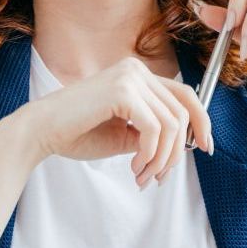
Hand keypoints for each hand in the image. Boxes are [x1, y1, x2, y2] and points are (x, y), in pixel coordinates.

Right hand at [19, 56, 211, 188]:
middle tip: (158, 177)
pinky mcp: (122, 91)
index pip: (184, 94)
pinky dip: (150, 154)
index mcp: (137, 75)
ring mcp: (129, 77)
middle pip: (182, 112)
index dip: (201, 121)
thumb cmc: (77, 133)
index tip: (205, 147)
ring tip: (143, 176)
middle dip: (176, 152)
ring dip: (161, 159)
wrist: (41, 132)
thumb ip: (152, 134)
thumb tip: (183, 145)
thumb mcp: (124, 134)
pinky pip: (155, 129)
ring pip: (171, 124)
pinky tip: (134, 167)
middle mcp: (135, 70)